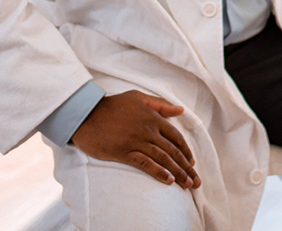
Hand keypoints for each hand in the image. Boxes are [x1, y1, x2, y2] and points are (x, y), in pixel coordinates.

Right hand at [70, 90, 200, 188]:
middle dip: (187, 167)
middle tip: (195, 181)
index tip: (192, 163)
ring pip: (163, 158)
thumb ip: (160, 104)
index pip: (176, 137)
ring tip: (187, 184)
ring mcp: (136, 141)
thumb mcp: (138, 97)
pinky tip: (168, 180)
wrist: (86, 114)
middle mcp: (148, 131)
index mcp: (153, 118)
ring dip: (177, 172)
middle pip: (173, 151)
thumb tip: (181, 110)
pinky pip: (145, 163)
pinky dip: (158, 172)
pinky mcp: (123, 152)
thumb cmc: (111, 105)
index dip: (186, 151)